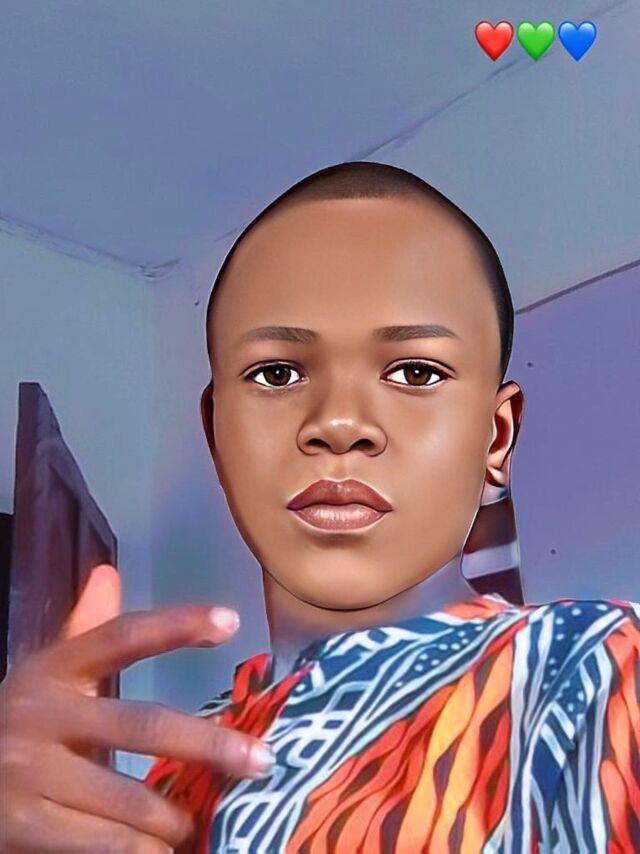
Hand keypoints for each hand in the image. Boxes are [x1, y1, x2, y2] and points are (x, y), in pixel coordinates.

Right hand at [0, 564, 273, 852]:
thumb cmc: (16, 725)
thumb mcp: (45, 677)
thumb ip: (82, 630)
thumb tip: (108, 574)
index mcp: (53, 668)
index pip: (123, 636)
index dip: (177, 624)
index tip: (232, 621)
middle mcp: (41, 712)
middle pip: (143, 723)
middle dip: (209, 744)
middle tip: (261, 761)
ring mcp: (28, 771)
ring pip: (129, 795)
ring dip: (174, 814)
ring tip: (198, 820)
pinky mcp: (21, 825)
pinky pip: (101, 842)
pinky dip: (139, 850)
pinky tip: (161, 851)